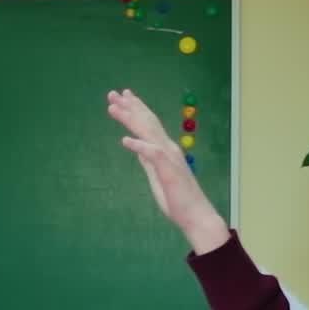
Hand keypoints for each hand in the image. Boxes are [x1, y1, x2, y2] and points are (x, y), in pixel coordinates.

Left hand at [106, 89, 228, 254]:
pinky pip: (152, 154)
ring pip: (148, 132)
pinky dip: (139, 145)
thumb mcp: (157, 175)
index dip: (136, 109)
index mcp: (165, 149)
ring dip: (129, 118)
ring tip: (112, 108)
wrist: (195, 215)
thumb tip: (136, 148)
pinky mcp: (169, 170)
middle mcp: (168, 148)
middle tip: (113, 93)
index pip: (149, 124)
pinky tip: (125, 140)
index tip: (123, 97)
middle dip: (129, 106)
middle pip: (147, 122)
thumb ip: (148, 160)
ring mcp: (170, 158)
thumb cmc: (178, 199)